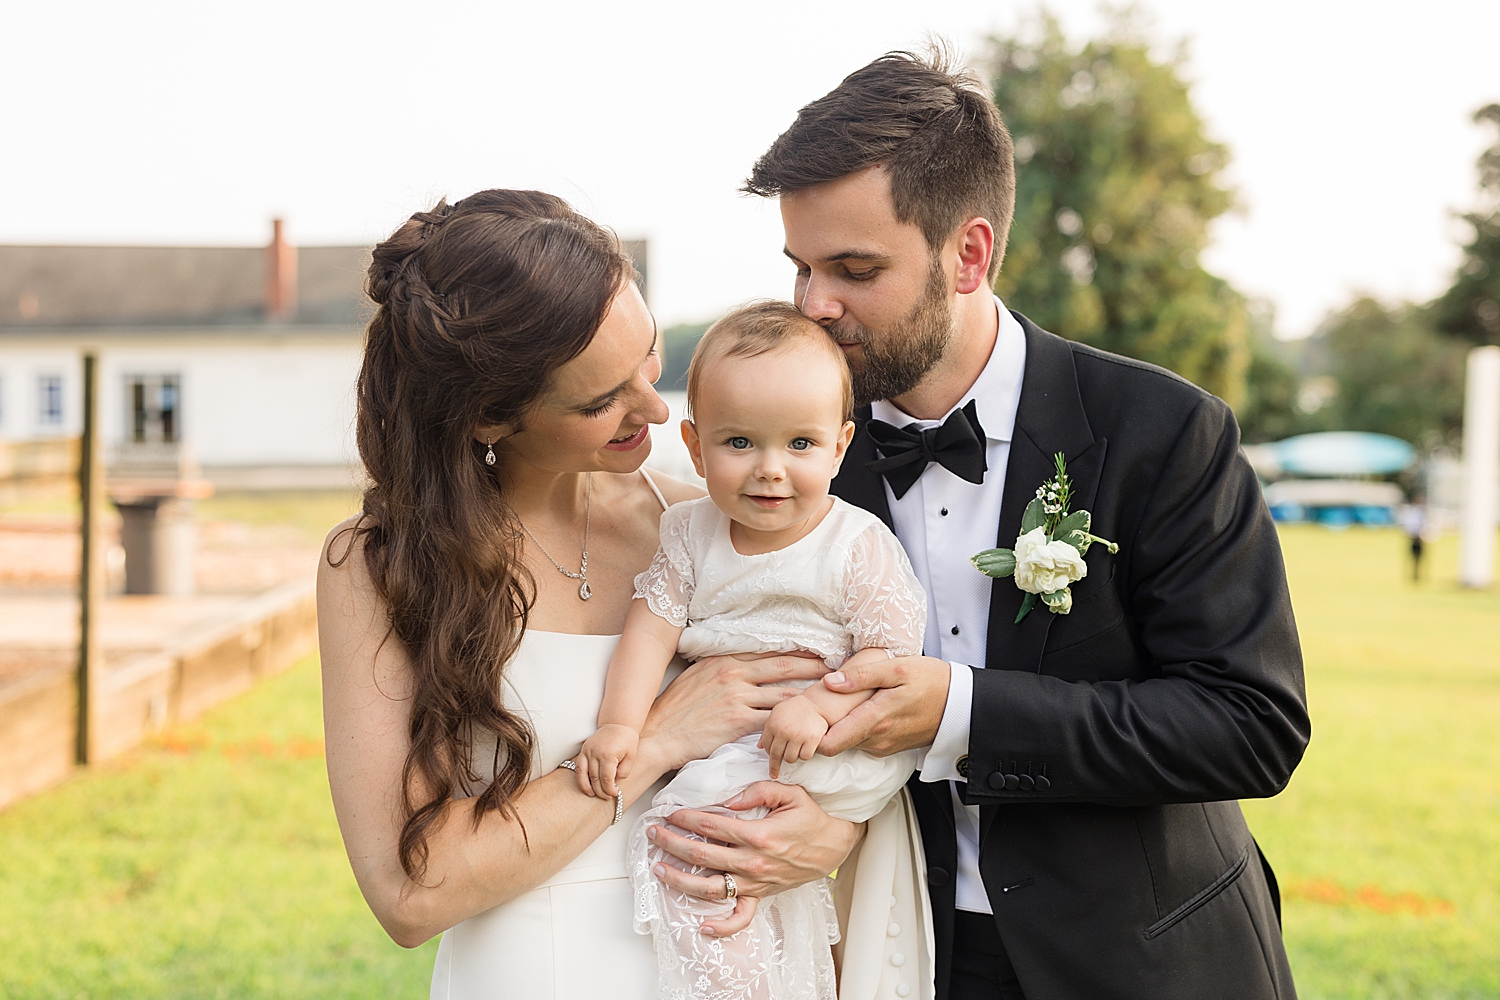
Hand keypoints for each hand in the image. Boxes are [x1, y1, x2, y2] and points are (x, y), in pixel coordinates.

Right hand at [578, 724, 637, 797]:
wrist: (618, 723)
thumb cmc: (626, 739)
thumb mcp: (631, 757)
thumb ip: (623, 772)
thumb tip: (614, 782)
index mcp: (608, 755)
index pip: (606, 778)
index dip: (609, 789)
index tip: (614, 794)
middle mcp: (595, 753)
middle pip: (595, 778)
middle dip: (601, 790)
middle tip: (606, 797)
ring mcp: (587, 751)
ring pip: (584, 774)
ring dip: (588, 787)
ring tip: (593, 795)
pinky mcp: (583, 750)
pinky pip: (579, 767)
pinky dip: (580, 778)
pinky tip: (585, 785)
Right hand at [639, 652, 830, 771]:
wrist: (658, 734)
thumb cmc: (676, 707)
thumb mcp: (698, 675)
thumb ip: (724, 666)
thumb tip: (745, 661)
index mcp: (726, 659)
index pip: (770, 650)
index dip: (798, 649)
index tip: (819, 647)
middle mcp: (735, 673)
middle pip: (786, 666)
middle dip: (815, 666)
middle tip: (838, 665)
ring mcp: (738, 697)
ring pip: (784, 693)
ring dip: (810, 695)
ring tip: (831, 695)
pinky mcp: (738, 722)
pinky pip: (773, 720)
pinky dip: (793, 722)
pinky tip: (809, 724)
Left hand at [648, 781, 861, 936]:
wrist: (834, 844)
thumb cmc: (810, 816)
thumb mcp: (789, 792)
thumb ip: (757, 790)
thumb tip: (728, 799)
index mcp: (759, 835)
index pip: (712, 826)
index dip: (686, 817)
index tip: (670, 812)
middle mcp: (753, 863)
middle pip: (702, 854)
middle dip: (672, 842)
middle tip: (653, 832)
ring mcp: (756, 883)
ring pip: (711, 888)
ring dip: (680, 880)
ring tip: (659, 868)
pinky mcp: (762, 895)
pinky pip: (741, 917)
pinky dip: (722, 926)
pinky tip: (702, 927)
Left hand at [759, 698, 827, 778]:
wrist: (815, 703)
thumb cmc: (795, 709)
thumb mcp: (777, 714)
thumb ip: (767, 730)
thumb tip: (759, 746)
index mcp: (773, 724)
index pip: (766, 746)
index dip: (768, 754)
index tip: (771, 760)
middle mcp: (783, 731)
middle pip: (776, 756)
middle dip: (775, 765)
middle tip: (775, 773)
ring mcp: (797, 736)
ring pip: (790, 759)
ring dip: (792, 758)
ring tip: (795, 751)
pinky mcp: (811, 739)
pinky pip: (805, 757)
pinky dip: (805, 755)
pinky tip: (806, 749)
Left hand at [817, 654, 951, 755]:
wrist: (963, 705)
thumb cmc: (932, 682)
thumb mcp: (898, 668)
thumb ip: (862, 675)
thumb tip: (830, 681)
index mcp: (874, 721)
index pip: (828, 744)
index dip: (811, 734)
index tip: (806, 715)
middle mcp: (877, 740)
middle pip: (835, 744)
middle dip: (823, 728)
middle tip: (818, 704)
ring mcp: (884, 746)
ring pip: (850, 743)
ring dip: (842, 727)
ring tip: (841, 702)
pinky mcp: (891, 747)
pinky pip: (865, 742)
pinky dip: (857, 728)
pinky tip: (862, 708)